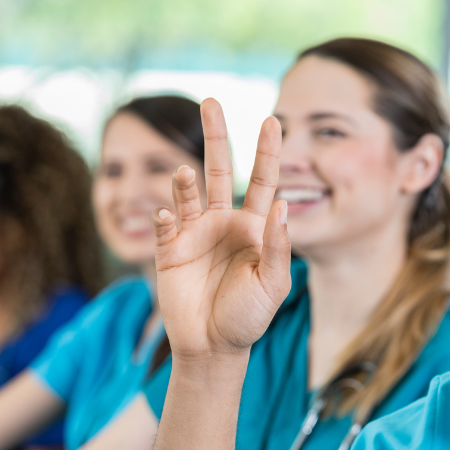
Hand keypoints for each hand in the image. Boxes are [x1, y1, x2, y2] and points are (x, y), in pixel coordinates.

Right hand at [153, 100, 290, 357]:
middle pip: (220, 169)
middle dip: (216, 135)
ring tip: (187, 172)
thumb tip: (283, 204)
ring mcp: (195, 234)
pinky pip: (166, 223)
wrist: (212, 349)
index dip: (267, 151)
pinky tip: (169, 216)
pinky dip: (166, 214)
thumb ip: (278, 247)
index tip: (272, 120)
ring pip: (188, 191)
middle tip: (210, 101)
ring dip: (186, 180)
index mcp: (254, 229)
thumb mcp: (272, 285)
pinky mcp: (170, 250)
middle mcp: (224, 224)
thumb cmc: (248, 319)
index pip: (263, 181)